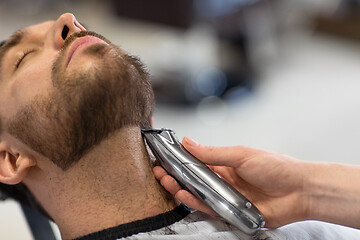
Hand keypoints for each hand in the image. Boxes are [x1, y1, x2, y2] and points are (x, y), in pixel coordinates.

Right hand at [153, 137, 309, 227]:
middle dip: (174, 174)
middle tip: (159, 170)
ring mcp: (225, 196)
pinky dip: (195, 203)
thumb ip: (213, 153)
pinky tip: (183, 195)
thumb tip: (189, 142)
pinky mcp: (230, 212)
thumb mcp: (241, 154)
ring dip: (180, 188)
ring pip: (197, 194)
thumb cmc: (276, 168)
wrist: (300, 190)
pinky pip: (208, 208)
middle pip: (193, 179)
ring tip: (166, 180)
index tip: (164, 156)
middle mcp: (222, 180)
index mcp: (225, 163)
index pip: (196, 161)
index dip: (179, 159)